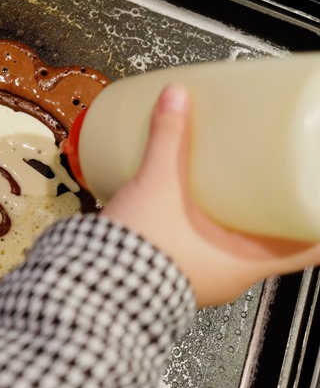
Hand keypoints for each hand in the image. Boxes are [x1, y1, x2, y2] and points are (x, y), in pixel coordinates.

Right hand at [102, 84, 319, 307]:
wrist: (90, 288)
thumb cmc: (135, 257)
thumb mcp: (158, 187)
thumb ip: (167, 140)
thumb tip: (176, 99)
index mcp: (245, 263)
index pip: (311, 246)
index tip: (318, 189)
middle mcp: (230, 276)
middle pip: (275, 243)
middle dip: (278, 209)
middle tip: (277, 178)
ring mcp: (203, 280)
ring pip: (238, 249)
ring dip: (241, 222)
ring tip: (235, 189)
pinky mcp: (175, 276)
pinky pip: (205, 252)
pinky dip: (209, 232)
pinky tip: (193, 211)